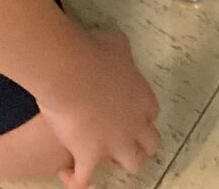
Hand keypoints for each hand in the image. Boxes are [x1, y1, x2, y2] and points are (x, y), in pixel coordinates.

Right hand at [41, 28, 160, 188]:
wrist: (71, 71)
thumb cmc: (94, 51)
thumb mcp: (117, 43)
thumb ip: (123, 54)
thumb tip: (118, 53)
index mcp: (142, 98)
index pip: (152, 113)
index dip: (141, 114)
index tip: (128, 110)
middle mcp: (134, 125)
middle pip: (150, 145)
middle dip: (140, 143)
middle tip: (122, 137)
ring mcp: (113, 144)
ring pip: (131, 165)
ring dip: (119, 161)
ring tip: (102, 155)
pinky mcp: (89, 157)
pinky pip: (85, 180)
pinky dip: (77, 179)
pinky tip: (66, 172)